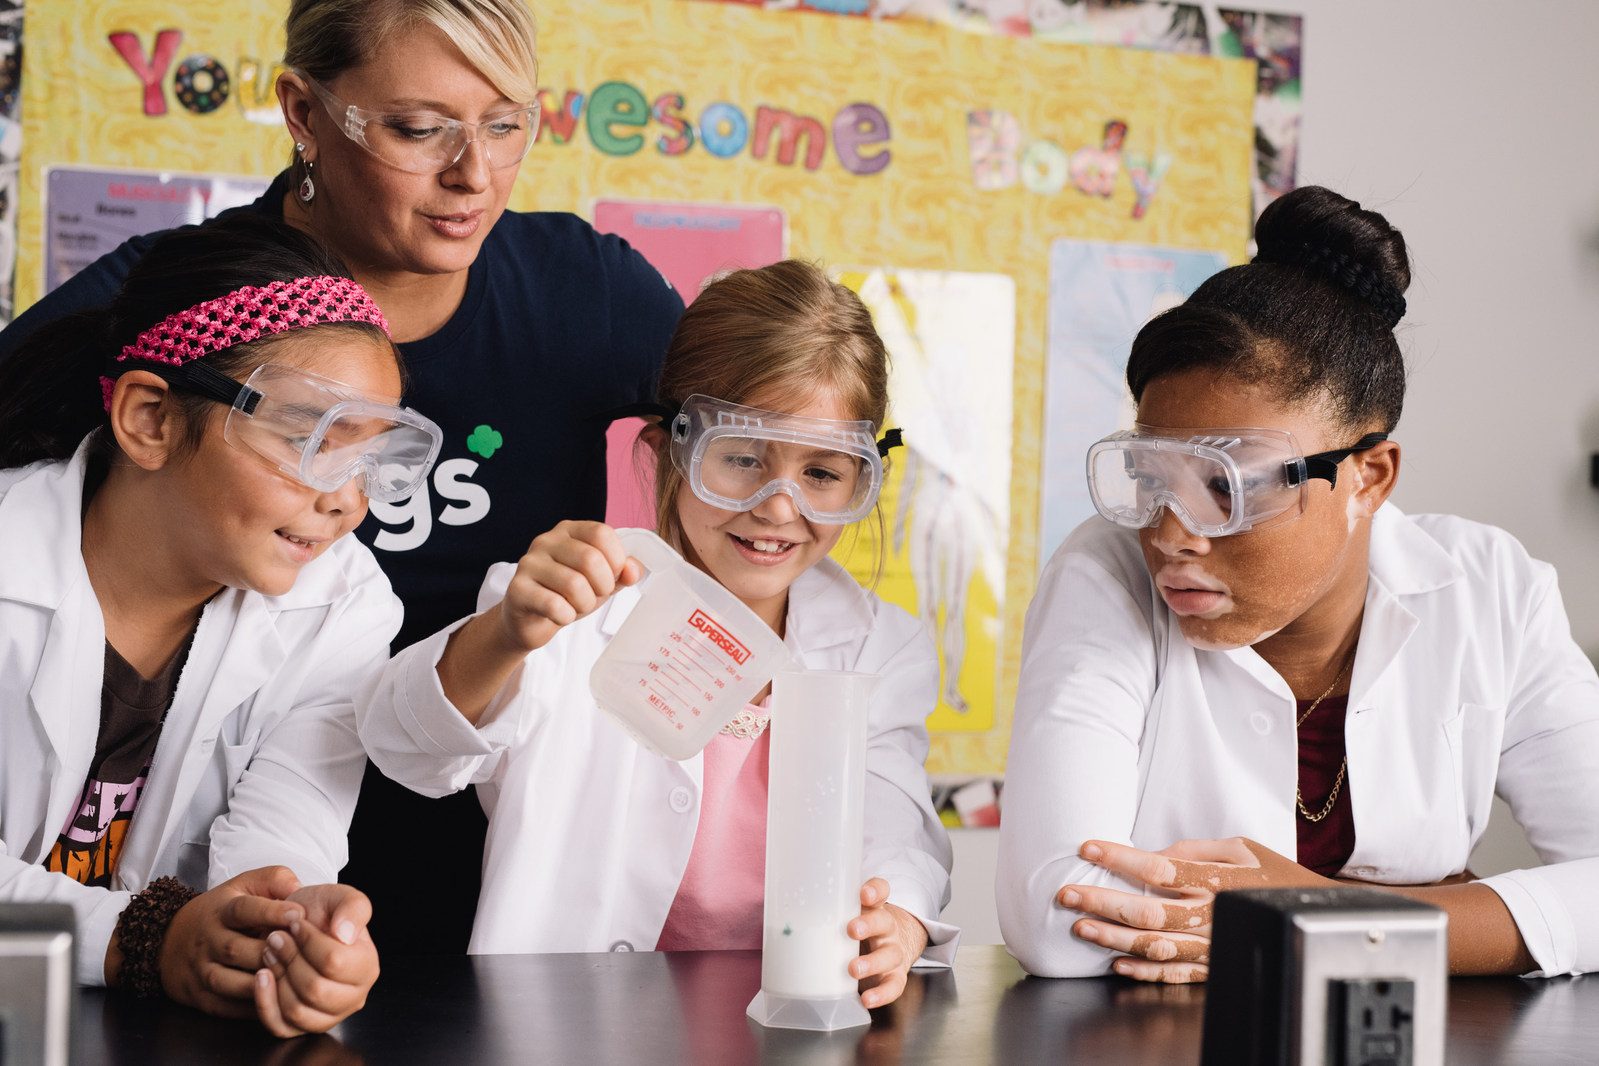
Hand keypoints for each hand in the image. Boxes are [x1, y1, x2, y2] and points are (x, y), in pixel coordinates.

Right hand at [157, 866, 305, 1016]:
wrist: (170, 941)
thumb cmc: (222, 912)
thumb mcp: (243, 886)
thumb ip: (272, 880)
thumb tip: (298, 888)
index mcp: (221, 911)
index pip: (242, 909)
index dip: (270, 911)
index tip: (298, 914)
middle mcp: (207, 941)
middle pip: (235, 949)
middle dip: (268, 952)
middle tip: (301, 953)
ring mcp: (200, 970)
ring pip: (226, 981)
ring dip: (259, 982)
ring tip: (289, 979)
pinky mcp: (200, 997)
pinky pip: (224, 1006)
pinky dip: (249, 1007)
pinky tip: (276, 1001)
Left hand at [253, 883, 378, 1037]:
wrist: (296, 926)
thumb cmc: (320, 913)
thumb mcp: (341, 897)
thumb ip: (353, 907)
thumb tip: (345, 934)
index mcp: (367, 967)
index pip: (334, 962)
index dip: (308, 941)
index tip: (295, 923)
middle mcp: (353, 997)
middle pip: (315, 990)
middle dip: (289, 959)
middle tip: (277, 937)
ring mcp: (328, 1016)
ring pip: (296, 1010)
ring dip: (277, 977)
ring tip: (270, 952)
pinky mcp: (301, 1026)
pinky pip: (280, 1027)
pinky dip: (265, 1003)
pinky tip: (261, 977)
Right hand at [497, 521, 642, 652]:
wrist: (530, 621)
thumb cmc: (566, 595)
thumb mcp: (599, 581)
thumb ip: (620, 573)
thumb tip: (634, 570)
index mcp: (568, 531)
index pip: (601, 533)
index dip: (616, 559)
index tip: (612, 577)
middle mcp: (546, 541)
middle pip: (589, 559)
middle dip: (602, 586)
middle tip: (595, 596)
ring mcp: (529, 563)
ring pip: (574, 584)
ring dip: (585, 603)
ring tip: (577, 606)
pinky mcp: (517, 589)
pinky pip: (554, 605)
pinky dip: (566, 616)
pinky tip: (561, 615)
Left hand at [847, 878, 928, 1007]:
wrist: (898, 939)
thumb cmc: (868, 925)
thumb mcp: (856, 911)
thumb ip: (836, 905)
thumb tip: (799, 899)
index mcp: (877, 907)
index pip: (880, 891)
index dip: (874, 890)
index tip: (865, 894)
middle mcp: (888, 928)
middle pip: (883, 922)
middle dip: (868, 925)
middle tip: (852, 929)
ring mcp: (894, 952)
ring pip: (888, 956)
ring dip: (872, 963)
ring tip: (853, 969)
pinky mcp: (896, 975)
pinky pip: (893, 985)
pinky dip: (881, 994)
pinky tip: (867, 999)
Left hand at [1058, 837, 1331, 983]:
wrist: (1317, 915)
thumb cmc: (1274, 875)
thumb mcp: (1242, 847)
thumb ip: (1197, 849)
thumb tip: (1158, 853)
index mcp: (1220, 879)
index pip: (1160, 869)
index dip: (1120, 858)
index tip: (1087, 848)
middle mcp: (1213, 915)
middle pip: (1148, 911)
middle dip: (1101, 902)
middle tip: (1067, 894)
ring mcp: (1213, 945)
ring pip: (1155, 947)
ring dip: (1112, 939)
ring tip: (1080, 927)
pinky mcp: (1215, 967)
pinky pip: (1175, 974)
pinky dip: (1143, 971)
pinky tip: (1116, 963)